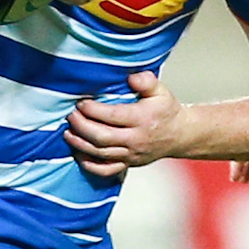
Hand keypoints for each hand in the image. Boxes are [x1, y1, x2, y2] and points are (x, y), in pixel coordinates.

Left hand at [65, 71, 182, 176]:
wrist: (180, 135)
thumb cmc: (167, 111)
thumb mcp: (161, 91)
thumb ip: (146, 81)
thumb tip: (131, 78)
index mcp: (142, 119)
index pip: (112, 116)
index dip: (93, 110)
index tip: (81, 102)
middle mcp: (136, 139)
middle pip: (102, 137)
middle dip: (81, 126)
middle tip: (70, 116)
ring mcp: (131, 154)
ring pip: (100, 153)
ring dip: (80, 144)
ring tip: (68, 132)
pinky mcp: (128, 164)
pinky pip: (106, 170)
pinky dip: (89, 165)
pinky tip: (78, 154)